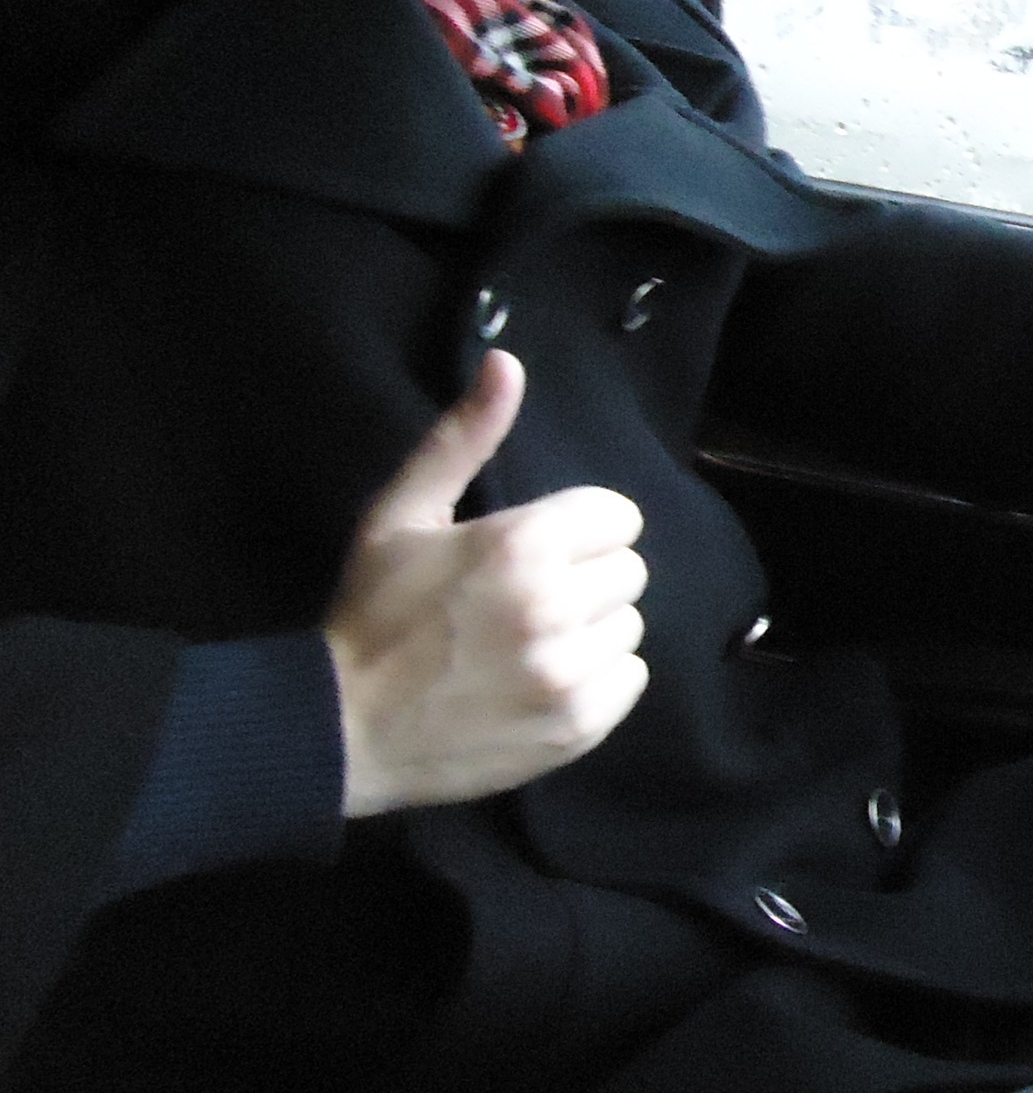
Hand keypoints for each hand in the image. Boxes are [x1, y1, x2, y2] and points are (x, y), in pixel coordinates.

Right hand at [326, 350, 649, 817]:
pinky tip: (542, 681)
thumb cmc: (373, 612)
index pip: (618, 516)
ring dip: (592, 630)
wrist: (341, 730)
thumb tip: (507, 362)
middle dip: (584, 577)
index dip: (578, 530)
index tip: (536, 550)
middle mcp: (555, 605)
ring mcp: (568, 671)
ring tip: (529, 642)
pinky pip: (631, 679)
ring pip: (630, 625)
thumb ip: (464, 437)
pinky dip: (598, 679)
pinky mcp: (578, 724)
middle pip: (628, 570)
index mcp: (521, 543)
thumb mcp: (403, 512)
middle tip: (524, 599)